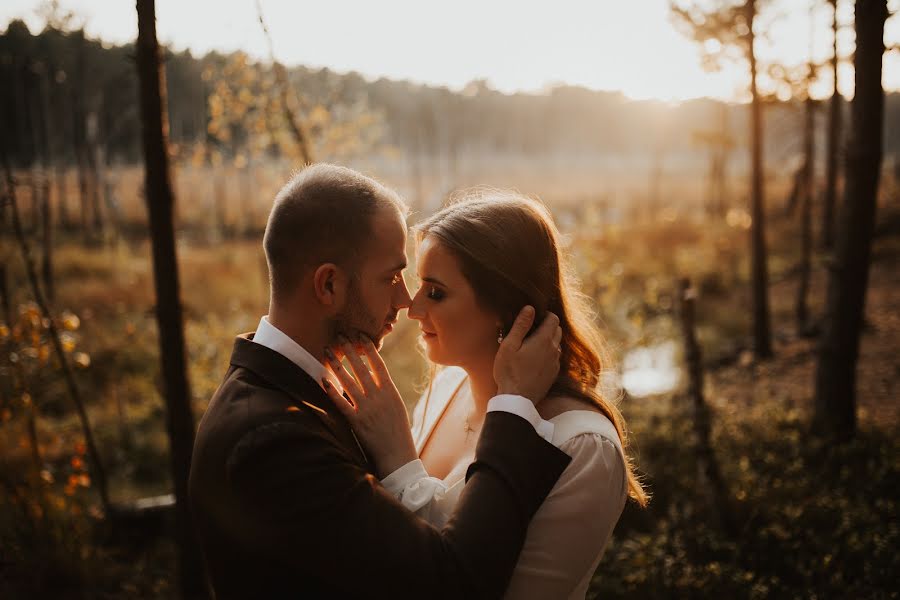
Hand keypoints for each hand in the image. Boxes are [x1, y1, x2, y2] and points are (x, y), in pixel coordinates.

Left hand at [322, 336, 417, 477]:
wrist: (398, 456)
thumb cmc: (399, 433)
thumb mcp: (397, 407)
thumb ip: (386, 392)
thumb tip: (375, 378)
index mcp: (391, 392)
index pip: (379, 365)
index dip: (369, 349)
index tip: (361, 335)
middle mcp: (379, 397)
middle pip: (361, 368)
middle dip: (350, 350)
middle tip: (340, 336)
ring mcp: (367, 409)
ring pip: (348, 381)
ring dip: (337, 365)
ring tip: (327, 351)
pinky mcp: (357, 422)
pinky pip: (342, 403)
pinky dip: (332, 391)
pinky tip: (323, 380)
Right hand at [493, 306, 561, 403]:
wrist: (517, 400)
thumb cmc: (509, 371)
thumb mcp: (509, 345)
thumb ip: (521, 325)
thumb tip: (530, 308)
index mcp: (544, 340)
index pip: (553, 319)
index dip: (544, 315)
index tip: (533, 318)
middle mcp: (554, 350)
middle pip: (557, 330)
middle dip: (547, 326)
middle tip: (530, 331)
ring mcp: (555, 364)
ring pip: (556, 345)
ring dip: (547, 341)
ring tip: (530, 346)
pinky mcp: (553, 375)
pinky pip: (554, 358)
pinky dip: (547, 355)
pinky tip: (533, 360)